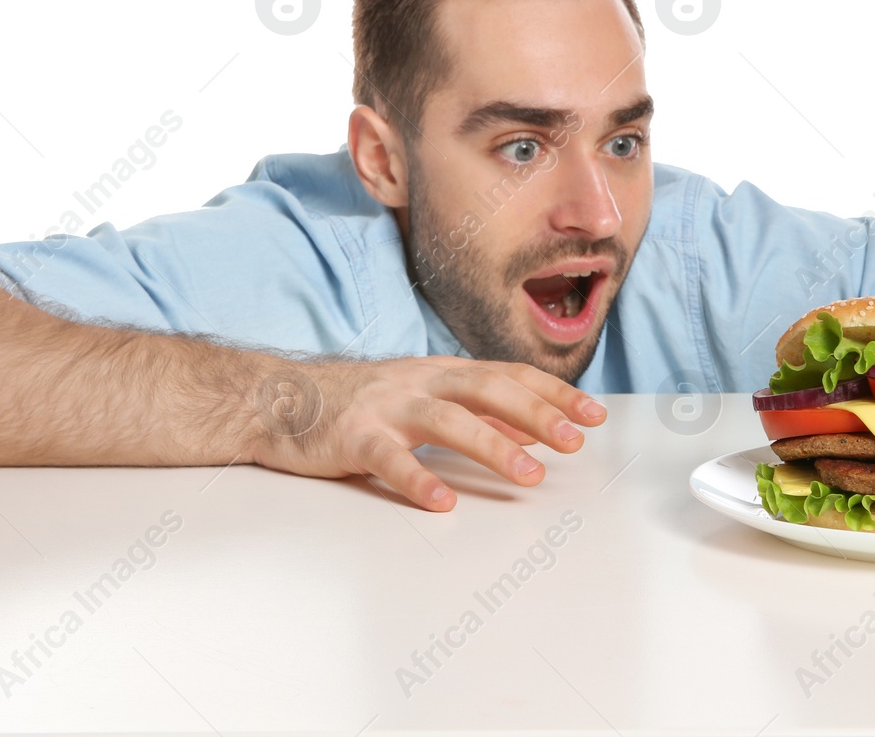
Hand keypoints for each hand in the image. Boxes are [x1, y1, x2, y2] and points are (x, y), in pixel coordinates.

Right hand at [246, 355, 606, 510]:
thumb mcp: (421, 397)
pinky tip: (442, 502)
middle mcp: (419, 382)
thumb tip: (530, 425)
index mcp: (440, 372)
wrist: (280, 401)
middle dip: (538, 414)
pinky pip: (390, 459)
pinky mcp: (354, 437)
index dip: (553, 393)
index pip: (508, 375)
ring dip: (493, 445)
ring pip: (448, 421)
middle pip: (488, 390)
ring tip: (529, 474)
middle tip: (576, 442)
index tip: (594, 414)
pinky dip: (418, 479)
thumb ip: (472, 410)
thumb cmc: (357, 404)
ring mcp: (386, 408)